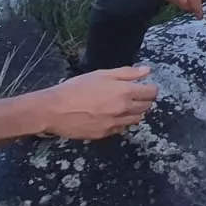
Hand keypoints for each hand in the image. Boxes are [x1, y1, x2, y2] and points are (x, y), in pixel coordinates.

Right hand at [34, 68, 157, 139]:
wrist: (54, 110)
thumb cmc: (76, 88)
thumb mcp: (102, 74)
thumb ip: (127, 73)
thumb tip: (147, 71)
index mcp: (125, 92)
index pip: (152, 93)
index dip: (150, 89)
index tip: (145, 87)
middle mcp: (123, 109)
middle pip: (147, 107)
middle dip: (144, 100)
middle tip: (133, 95)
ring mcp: (115, 124)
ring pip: (137, 119)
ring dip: (135, 112)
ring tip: (122, 106)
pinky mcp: (106, 134)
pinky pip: (122, 129)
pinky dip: (121, 122)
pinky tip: (111, 116)